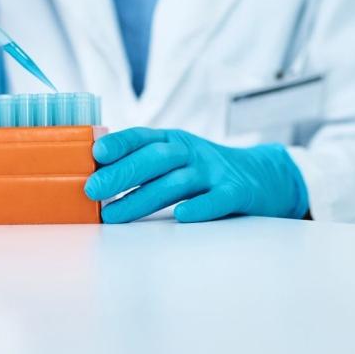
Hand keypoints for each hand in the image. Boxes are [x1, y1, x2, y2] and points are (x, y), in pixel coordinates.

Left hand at [84, 128, 308, 223]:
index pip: (143, 137)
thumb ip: (142, 162)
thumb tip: (95, 173)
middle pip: (156, 159)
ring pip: (177, 182)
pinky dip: (200, 206)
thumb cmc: (204, 171)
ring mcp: (214, 172)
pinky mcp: (236, 193)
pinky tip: (181, 216)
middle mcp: (192, 152)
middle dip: (122, 173)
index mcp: (173, 141)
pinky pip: (218, 198)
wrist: (262, 176)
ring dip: (142, 198)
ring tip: (114, 215)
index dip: (119, 143)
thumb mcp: (175, 157)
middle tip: (92, 190)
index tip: (95, 154)